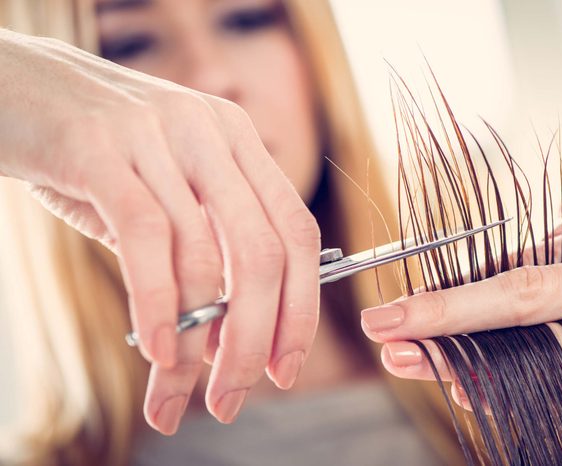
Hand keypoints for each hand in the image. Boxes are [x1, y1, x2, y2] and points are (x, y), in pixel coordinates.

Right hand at [0, 29, 320, 433]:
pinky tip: (155, 350)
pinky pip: (146, 239)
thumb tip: (222, 338)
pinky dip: (156, 305)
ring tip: (175, 395)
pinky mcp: (100, 149)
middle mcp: (211, 135)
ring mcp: (159, 137)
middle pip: (262, 253)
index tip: (284, 367)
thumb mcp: (164, 191)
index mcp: (238, 143)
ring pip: (201, 258)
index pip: (296, 233)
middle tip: (232, 399)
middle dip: (255, 339)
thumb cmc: (95, 152)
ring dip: (194, 343)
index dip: (300, 307)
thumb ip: (197, 250)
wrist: (16, 85)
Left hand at [361, 196, 561, 435]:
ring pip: (542, 352)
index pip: (524, 261)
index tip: (403, 305)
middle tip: (385, 325)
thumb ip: (560, 241)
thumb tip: (483, 260)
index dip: (457, 289)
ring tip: (412, 361)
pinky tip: (471, 392)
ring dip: (469, 361)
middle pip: (524, 296)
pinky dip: (518, 393)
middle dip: (445, 313)